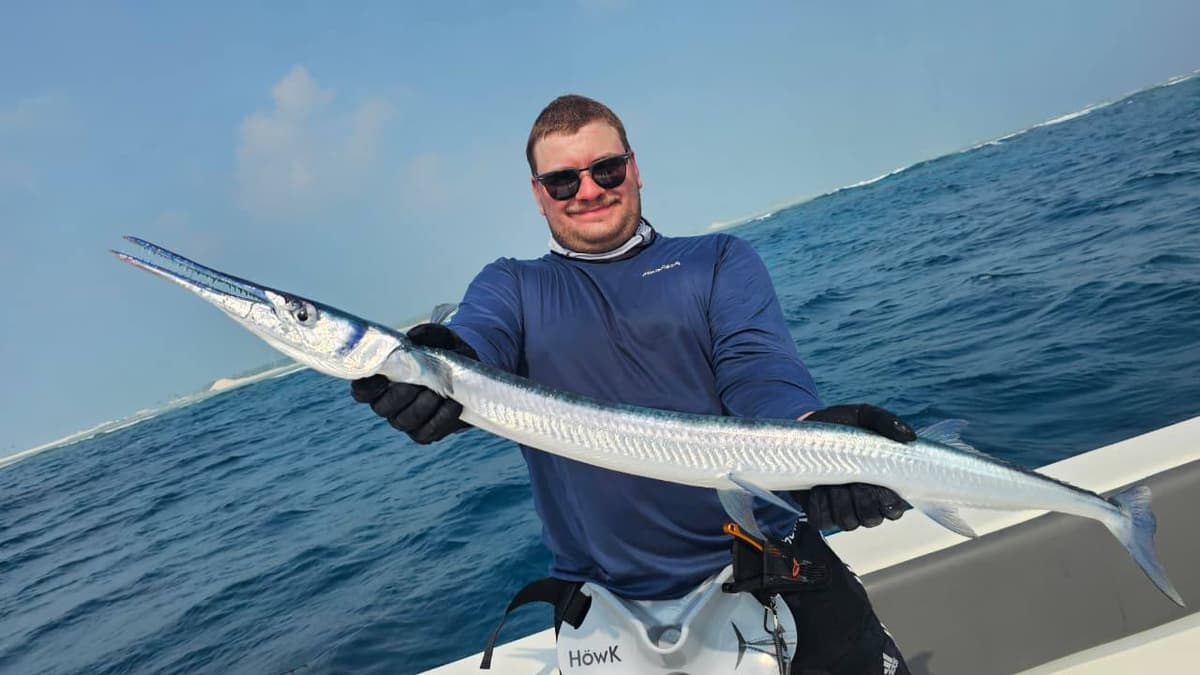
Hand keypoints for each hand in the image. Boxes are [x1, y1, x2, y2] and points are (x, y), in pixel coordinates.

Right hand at [350, 323, 477, 443]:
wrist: (468, 374)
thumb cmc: (443, 352)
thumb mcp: (438, 338)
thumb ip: (425, 335)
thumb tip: (413, 338)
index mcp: (380, 381)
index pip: (361, 391)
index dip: (368, 387)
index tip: (383, 377)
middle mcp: (387, 404)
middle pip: (382, 407)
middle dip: (402, 394)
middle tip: (420, 382)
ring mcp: (403, 420)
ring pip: (404, 420)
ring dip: (423, 405)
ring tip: (439, 392)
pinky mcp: (422, 433)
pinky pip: (425, 433)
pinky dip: (441, 417)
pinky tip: (452, 403)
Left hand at [794, 403, 914, 529]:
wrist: (804, 431)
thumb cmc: (840, 426)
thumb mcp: (863, 415)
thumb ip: (885, 421)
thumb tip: (908, 436)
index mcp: (882, 483)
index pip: (894, 509)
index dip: (888, 503)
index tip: (877, 485)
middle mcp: (864, 501)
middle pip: (872, 519)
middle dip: (862, 502)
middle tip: (852, 481)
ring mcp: (841, 508)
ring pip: (848, 523)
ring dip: (839, 503)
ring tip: (831, 481)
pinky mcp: (818, 511)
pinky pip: (821, 521)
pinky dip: (819, 506)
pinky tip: (817, 488)